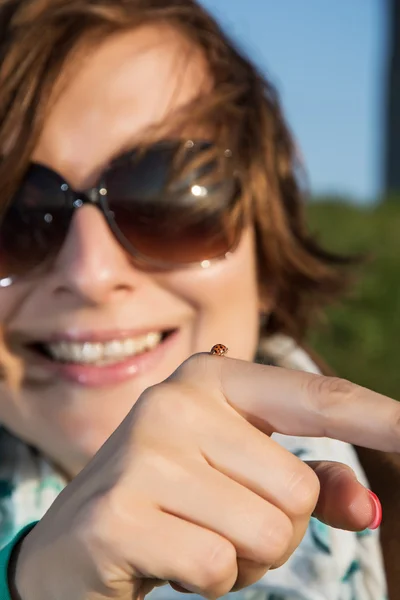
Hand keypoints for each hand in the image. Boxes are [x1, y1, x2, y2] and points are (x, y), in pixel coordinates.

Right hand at [13, 354, 398, 599]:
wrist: (75, 538)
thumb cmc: (175, 496)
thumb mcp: (243, 477)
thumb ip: (308, 482)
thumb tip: (367, 508)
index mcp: (212, 377)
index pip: (314, 398)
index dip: (377, 416)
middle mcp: (176, 402)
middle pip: (297, 490)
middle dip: (276, 526)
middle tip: (219, 517)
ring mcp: (143, 454)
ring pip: (267, 534)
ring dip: (244, 557)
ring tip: (194, 534)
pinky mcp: (119, 513)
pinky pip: (219, 567)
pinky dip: (210, 580)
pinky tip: (166, 557)